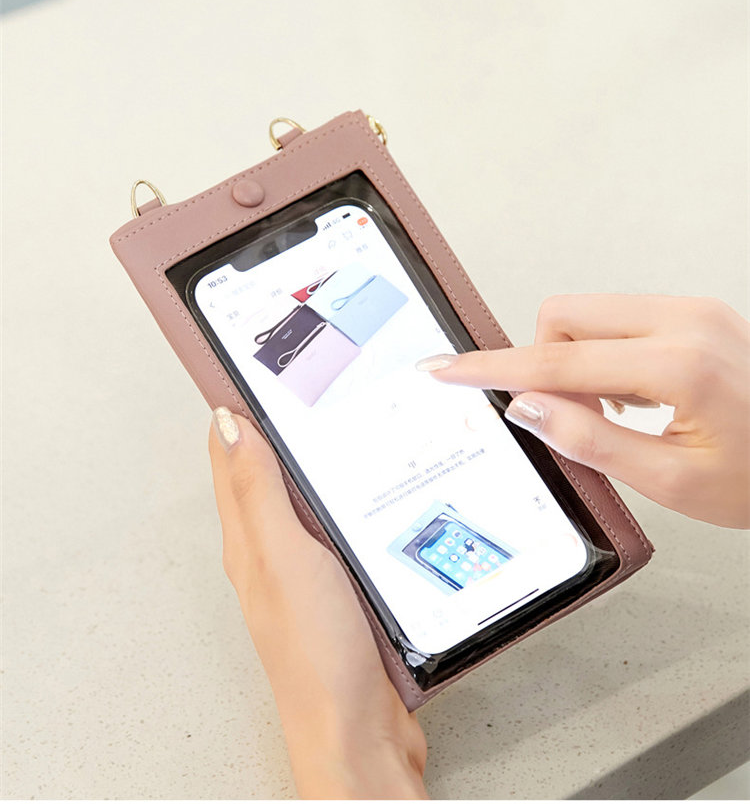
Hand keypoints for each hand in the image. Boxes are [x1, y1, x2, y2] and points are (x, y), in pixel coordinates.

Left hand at [208, 409, 427, 798]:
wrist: (359, 731)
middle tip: (296, 389)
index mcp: (249, 538)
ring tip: (329, 427)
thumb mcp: (284, 557)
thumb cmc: (317, 654)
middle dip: (278, 429)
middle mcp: (272, 551)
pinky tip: (367, 494)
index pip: (231, 457)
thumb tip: (230, 425)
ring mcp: (307, 570)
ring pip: (305, 500)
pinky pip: (338, 529)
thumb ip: (258, 492)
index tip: (253, 372)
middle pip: (266, 474)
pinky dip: (346, 502)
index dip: (238, 411)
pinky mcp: (341, 587)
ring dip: (313, 464)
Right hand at [418, 295, 749, 528]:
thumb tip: (528, 407)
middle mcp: (685, 321)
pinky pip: (620, 318)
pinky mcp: (694, 313)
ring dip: (577, 361)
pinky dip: (605, 354)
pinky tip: (633, 394)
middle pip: (563, 316)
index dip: (492, 369)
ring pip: (588, 314)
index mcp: (678, 364)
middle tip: (570, 414)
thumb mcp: (670, 480)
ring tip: (614, 411)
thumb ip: (589, 439)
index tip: (449, 367)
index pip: (555, 361)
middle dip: (546, 364)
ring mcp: (692, 311)